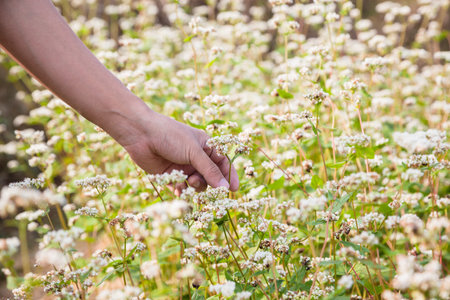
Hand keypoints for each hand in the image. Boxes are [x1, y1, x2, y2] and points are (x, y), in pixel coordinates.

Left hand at [115, 108, 238, 192]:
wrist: (141, 134)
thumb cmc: (170, 136)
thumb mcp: (194, 152)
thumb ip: (209, 170)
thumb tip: (226, 187)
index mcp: (205, 146)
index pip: (222, 163)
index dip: (229, 176)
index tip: (233, 189)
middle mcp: (195, 157)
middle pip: (210, 177)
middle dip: (209, 183)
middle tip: (205, 186)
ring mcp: (183, 166)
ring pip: (197, 184)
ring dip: (195, 186)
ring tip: (188, 181)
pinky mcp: (170, 175)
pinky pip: (181, 188)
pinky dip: (181, 191)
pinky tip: (178, 188)